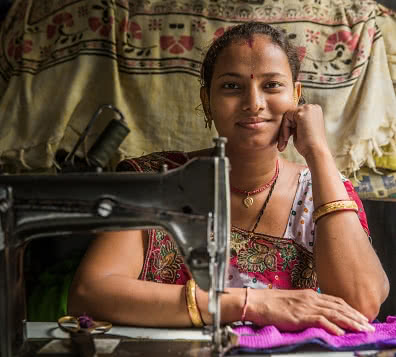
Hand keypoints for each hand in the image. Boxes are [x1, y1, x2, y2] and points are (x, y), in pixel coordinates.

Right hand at [246, 288, 374, 335]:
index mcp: (308, 294)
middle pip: (338, 307)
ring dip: (350, 322)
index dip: (350, 308)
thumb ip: (305, 306)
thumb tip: (316, 314)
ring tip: (362, 330)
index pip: (335, 300)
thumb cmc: (271, 303)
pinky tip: (340, 333)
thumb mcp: (292, 301)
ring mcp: (305, 306)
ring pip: (333, 313)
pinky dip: (332, 327)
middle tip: (369, 326)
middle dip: (355, 316)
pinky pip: (320, 320)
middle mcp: (310, 298)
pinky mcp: (299, 315)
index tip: (361, 316)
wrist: (257, 301)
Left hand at [277, 104, 329, 159]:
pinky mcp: (302, 112)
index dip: (289, 129)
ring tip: (283, 144)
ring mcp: (308, 108)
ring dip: (284, 131)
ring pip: (287, 117)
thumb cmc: (309, 145)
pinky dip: (284, 129)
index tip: (285, 141)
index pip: (295, 116)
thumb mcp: (301, 131)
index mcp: (314, 111)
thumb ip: (295, 124)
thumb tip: (284, 121)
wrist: (316, 152)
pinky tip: (287, 139)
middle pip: (290, 115)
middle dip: (285, 130)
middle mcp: (313, 107)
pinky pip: (286, 118)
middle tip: (282, 145)